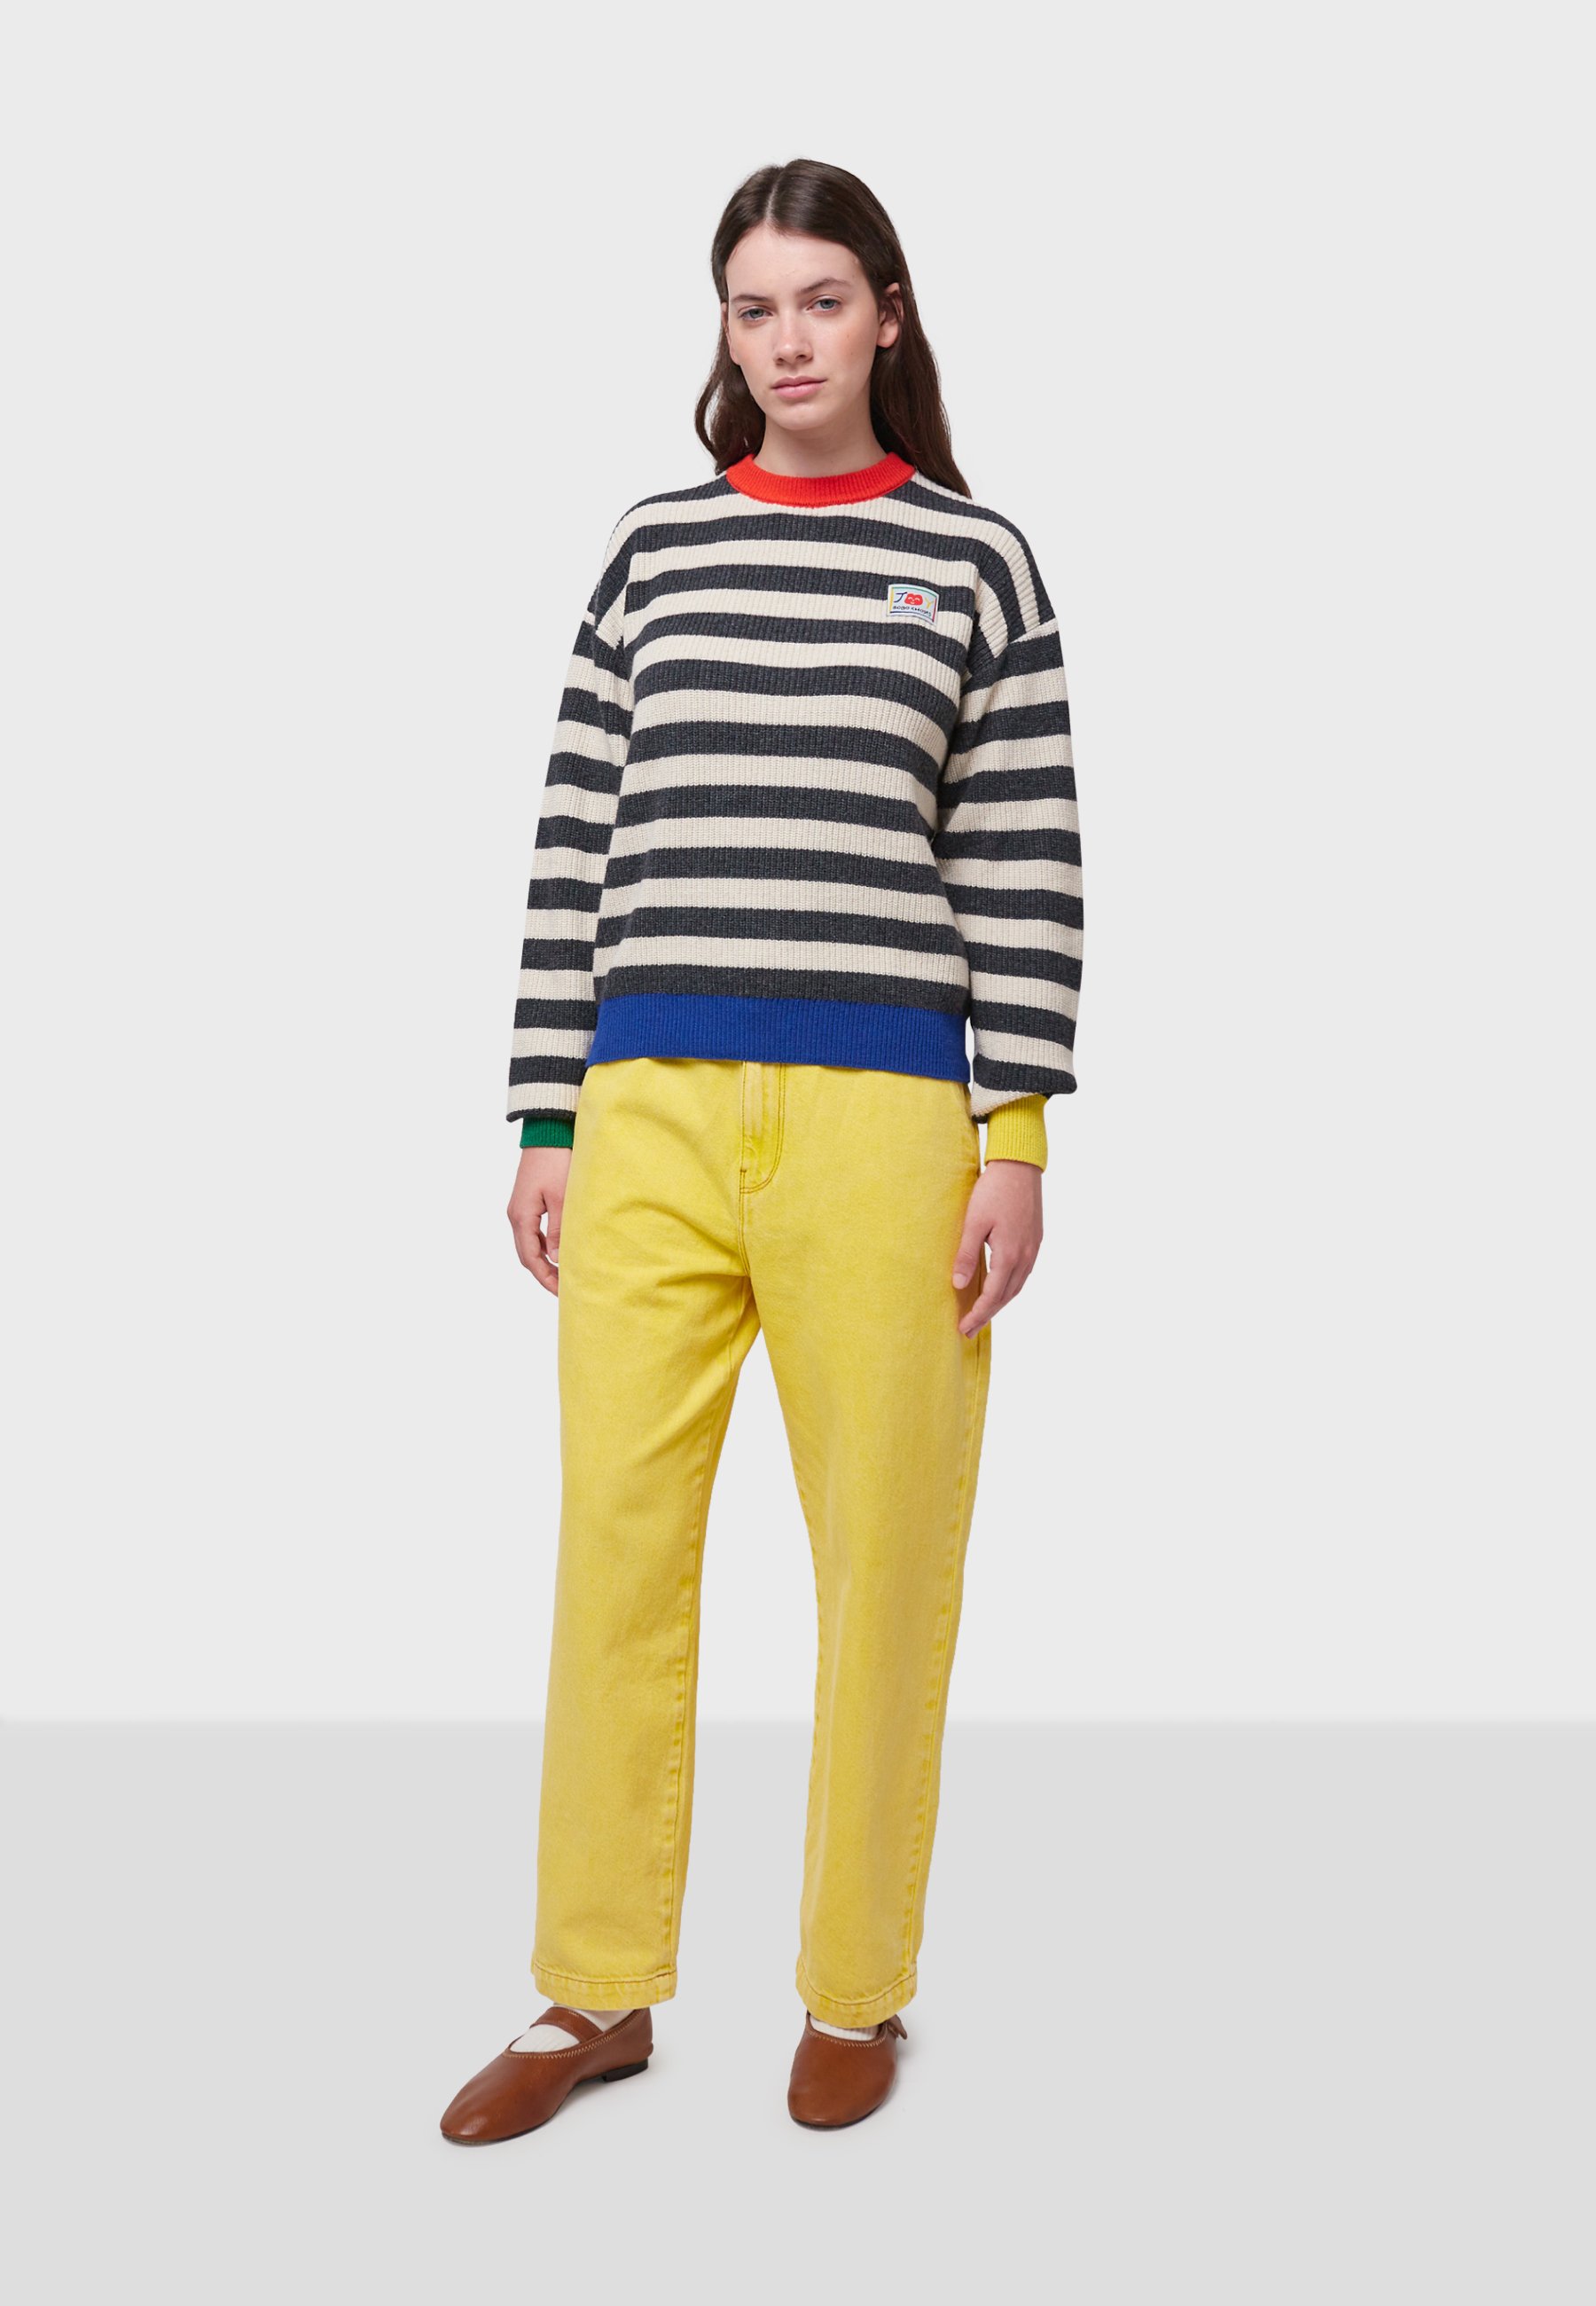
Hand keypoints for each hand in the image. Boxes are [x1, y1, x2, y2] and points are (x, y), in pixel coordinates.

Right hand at [508, 1146, 572, 1295]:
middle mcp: (515, 1215)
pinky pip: (532, 1232)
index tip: (561, 1293)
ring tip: (562, 1275)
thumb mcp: (563, 1198)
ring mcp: (519, 1209)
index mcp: (521, 1217)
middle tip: (564, 1290)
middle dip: (543, 1274)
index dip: (545, 1279)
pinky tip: (558, 1251)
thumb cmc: (557, 1161)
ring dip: (543, 1261)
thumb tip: (557, 1260)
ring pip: (528, 1245)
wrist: (547, 1132)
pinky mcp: (527, 1202)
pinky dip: (543, 1247)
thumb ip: (560, 1231)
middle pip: (526, 1255)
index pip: (531, 1258)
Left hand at [952, 1160, 1042, 1335]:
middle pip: (1006, 1296)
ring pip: (1017, 1286)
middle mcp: (1026, 1257)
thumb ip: (966, 1255)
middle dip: (987, 1314)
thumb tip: (957, 1285)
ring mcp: (1033, 1249)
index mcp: (1010, 1255)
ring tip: (983, 1314)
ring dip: (1000, 1303)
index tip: (963, 1328)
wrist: (1020, 1166)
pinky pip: (1023, 1274)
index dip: (977, 1314)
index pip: (992, 1296)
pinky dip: (1010, 1287)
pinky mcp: (1035, 1240)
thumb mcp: (973, 1222)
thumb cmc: (994, 1190)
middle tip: (969, 1329)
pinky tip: (1000, 1288)